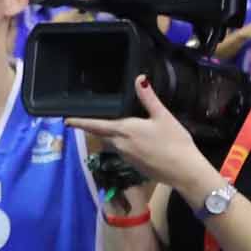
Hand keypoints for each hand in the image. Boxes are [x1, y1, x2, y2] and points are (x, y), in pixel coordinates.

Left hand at [67, 77, 214, 196]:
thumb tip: (139, 79)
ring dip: (113, 136)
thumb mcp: (163, 116)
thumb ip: (148, 98)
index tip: (66, 121)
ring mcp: (126, 158)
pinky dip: (125, 145)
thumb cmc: (174, 142)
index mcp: (124, 130)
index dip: (80, 122)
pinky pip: (124, 152)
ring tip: (118, 127)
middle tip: (93, 119)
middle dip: (97, 127)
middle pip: (103, 134)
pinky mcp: (134, 166)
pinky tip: (137, 142)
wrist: (184, 172)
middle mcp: (120, 145)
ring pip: (114, 143)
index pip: (95, 125)